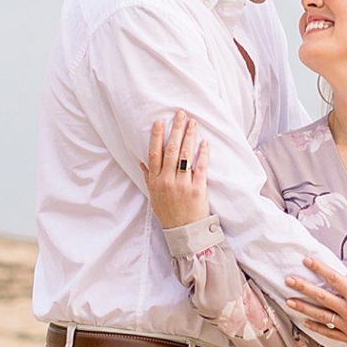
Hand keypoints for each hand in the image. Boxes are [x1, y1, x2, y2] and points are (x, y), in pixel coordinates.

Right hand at [144, 111, 211, 230]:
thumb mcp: (153, 197)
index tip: (160, 122)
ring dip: (189, 137)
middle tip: (181, 114)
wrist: (183, 232)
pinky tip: (204, 143)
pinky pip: (200, 168)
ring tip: (193, 123)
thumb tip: (142, 163)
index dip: (156, 137)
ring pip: (185, 155)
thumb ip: (148, 178)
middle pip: (171, 150)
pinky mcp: (197, 189)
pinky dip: (202, 154)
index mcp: (155, 181)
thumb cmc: (168, 213)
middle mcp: (167, 181)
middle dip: (176, 130)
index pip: (154, 154)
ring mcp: (182, 184)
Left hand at [284, 257, 346, 346]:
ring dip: (303, 307)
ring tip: (289, 301)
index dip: (319, 269)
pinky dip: (315, 327)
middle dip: (303, 287)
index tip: (307, 261)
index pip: (333, 279)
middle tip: (289, 280)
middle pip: (321, 297)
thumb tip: (344, 278)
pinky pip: (328, 333)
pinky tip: (305, 321)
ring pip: (320, 316)